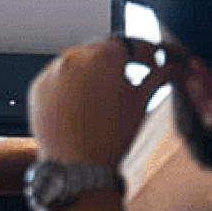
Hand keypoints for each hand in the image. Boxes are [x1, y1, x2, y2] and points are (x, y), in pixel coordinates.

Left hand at [28, 37, 175, 167]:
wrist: (77, 167)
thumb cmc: (111, 137)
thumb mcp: (141, 103)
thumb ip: (158, 78)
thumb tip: (173, 67)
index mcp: (103, 56)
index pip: (128, 44)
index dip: (144, 54)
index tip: (151, 63)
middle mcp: (75, 56)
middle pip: (101, 52)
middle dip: (117, 64)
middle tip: (129, 80)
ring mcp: (54, 71)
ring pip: (78, 64)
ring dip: (92, 75)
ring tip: (103, 99)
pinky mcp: (38, 85)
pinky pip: (58, 78)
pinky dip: (70, 86)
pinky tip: (81, 105)